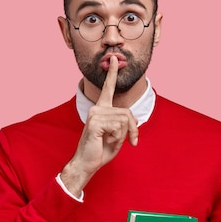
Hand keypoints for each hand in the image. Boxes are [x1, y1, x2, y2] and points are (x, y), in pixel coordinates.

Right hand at [60, 56, 138, 194]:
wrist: (87, 163)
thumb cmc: (101, 150)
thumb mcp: (118, 135)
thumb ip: (125, 124)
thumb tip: (133, 119)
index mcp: (101, 109)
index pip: (108, 88)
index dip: (112, 73)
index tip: (113, 58)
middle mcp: (97, 108)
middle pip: (127, 112)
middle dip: (132, 129)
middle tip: (130, 141)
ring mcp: (95, 114)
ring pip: (124, 120)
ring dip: (123, 135)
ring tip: (110, 140)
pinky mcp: (95, 122)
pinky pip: (118, 127)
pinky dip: (117, 137)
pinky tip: (106, 140)